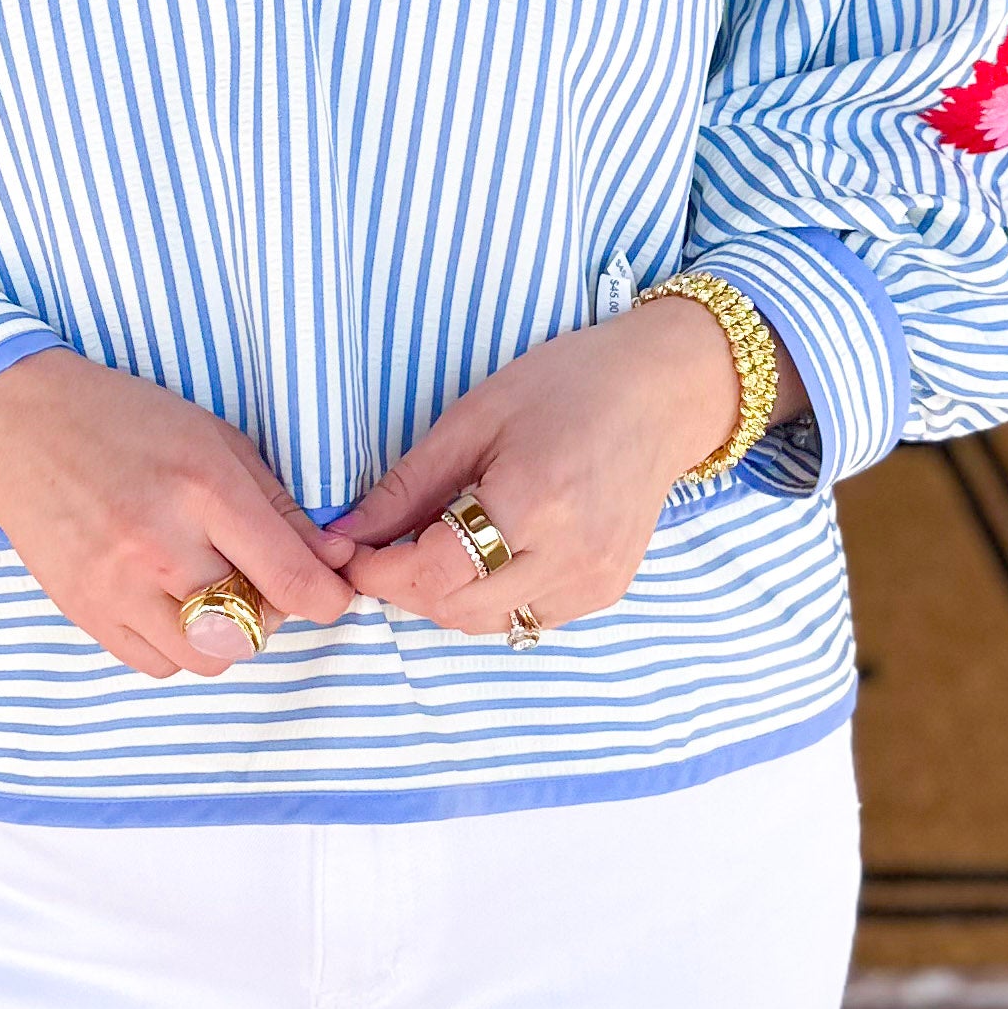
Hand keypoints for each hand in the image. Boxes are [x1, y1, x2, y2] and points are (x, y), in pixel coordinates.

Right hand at [0, 349, 358, 679]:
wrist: (17, 425)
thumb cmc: (124, 420)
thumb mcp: (215, 440)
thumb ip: (278, 507)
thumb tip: (336, 561)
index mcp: (203, 489)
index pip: (290, 579)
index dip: (326, 597)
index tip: (329, 593)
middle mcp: (159, 546)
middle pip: (252, 629)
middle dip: (272, 611)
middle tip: (258, 577)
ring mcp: (115, 586)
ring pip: (206, 659)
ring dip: (224, 635)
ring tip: (208, 589)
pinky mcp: (83, 612)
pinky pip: (155, 665)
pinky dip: (176, 645)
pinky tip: (166, 600)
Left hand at [325, 299, 775, 638]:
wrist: (663, 393)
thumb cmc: (567, 385)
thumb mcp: (473, 418)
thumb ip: (407, 486)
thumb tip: (345, 532)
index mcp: (535, 503)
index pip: (431, 573)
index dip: (376, 569)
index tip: (345, 549)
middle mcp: (570, 557)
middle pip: (454, 608)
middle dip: (403, 586)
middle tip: (378, 547)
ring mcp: (594, 583)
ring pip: (486, 623)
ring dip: (442, 596)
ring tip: (429, 545)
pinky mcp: (605, 591)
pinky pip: (524, 618)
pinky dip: (486, 598)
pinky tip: (481, 554)